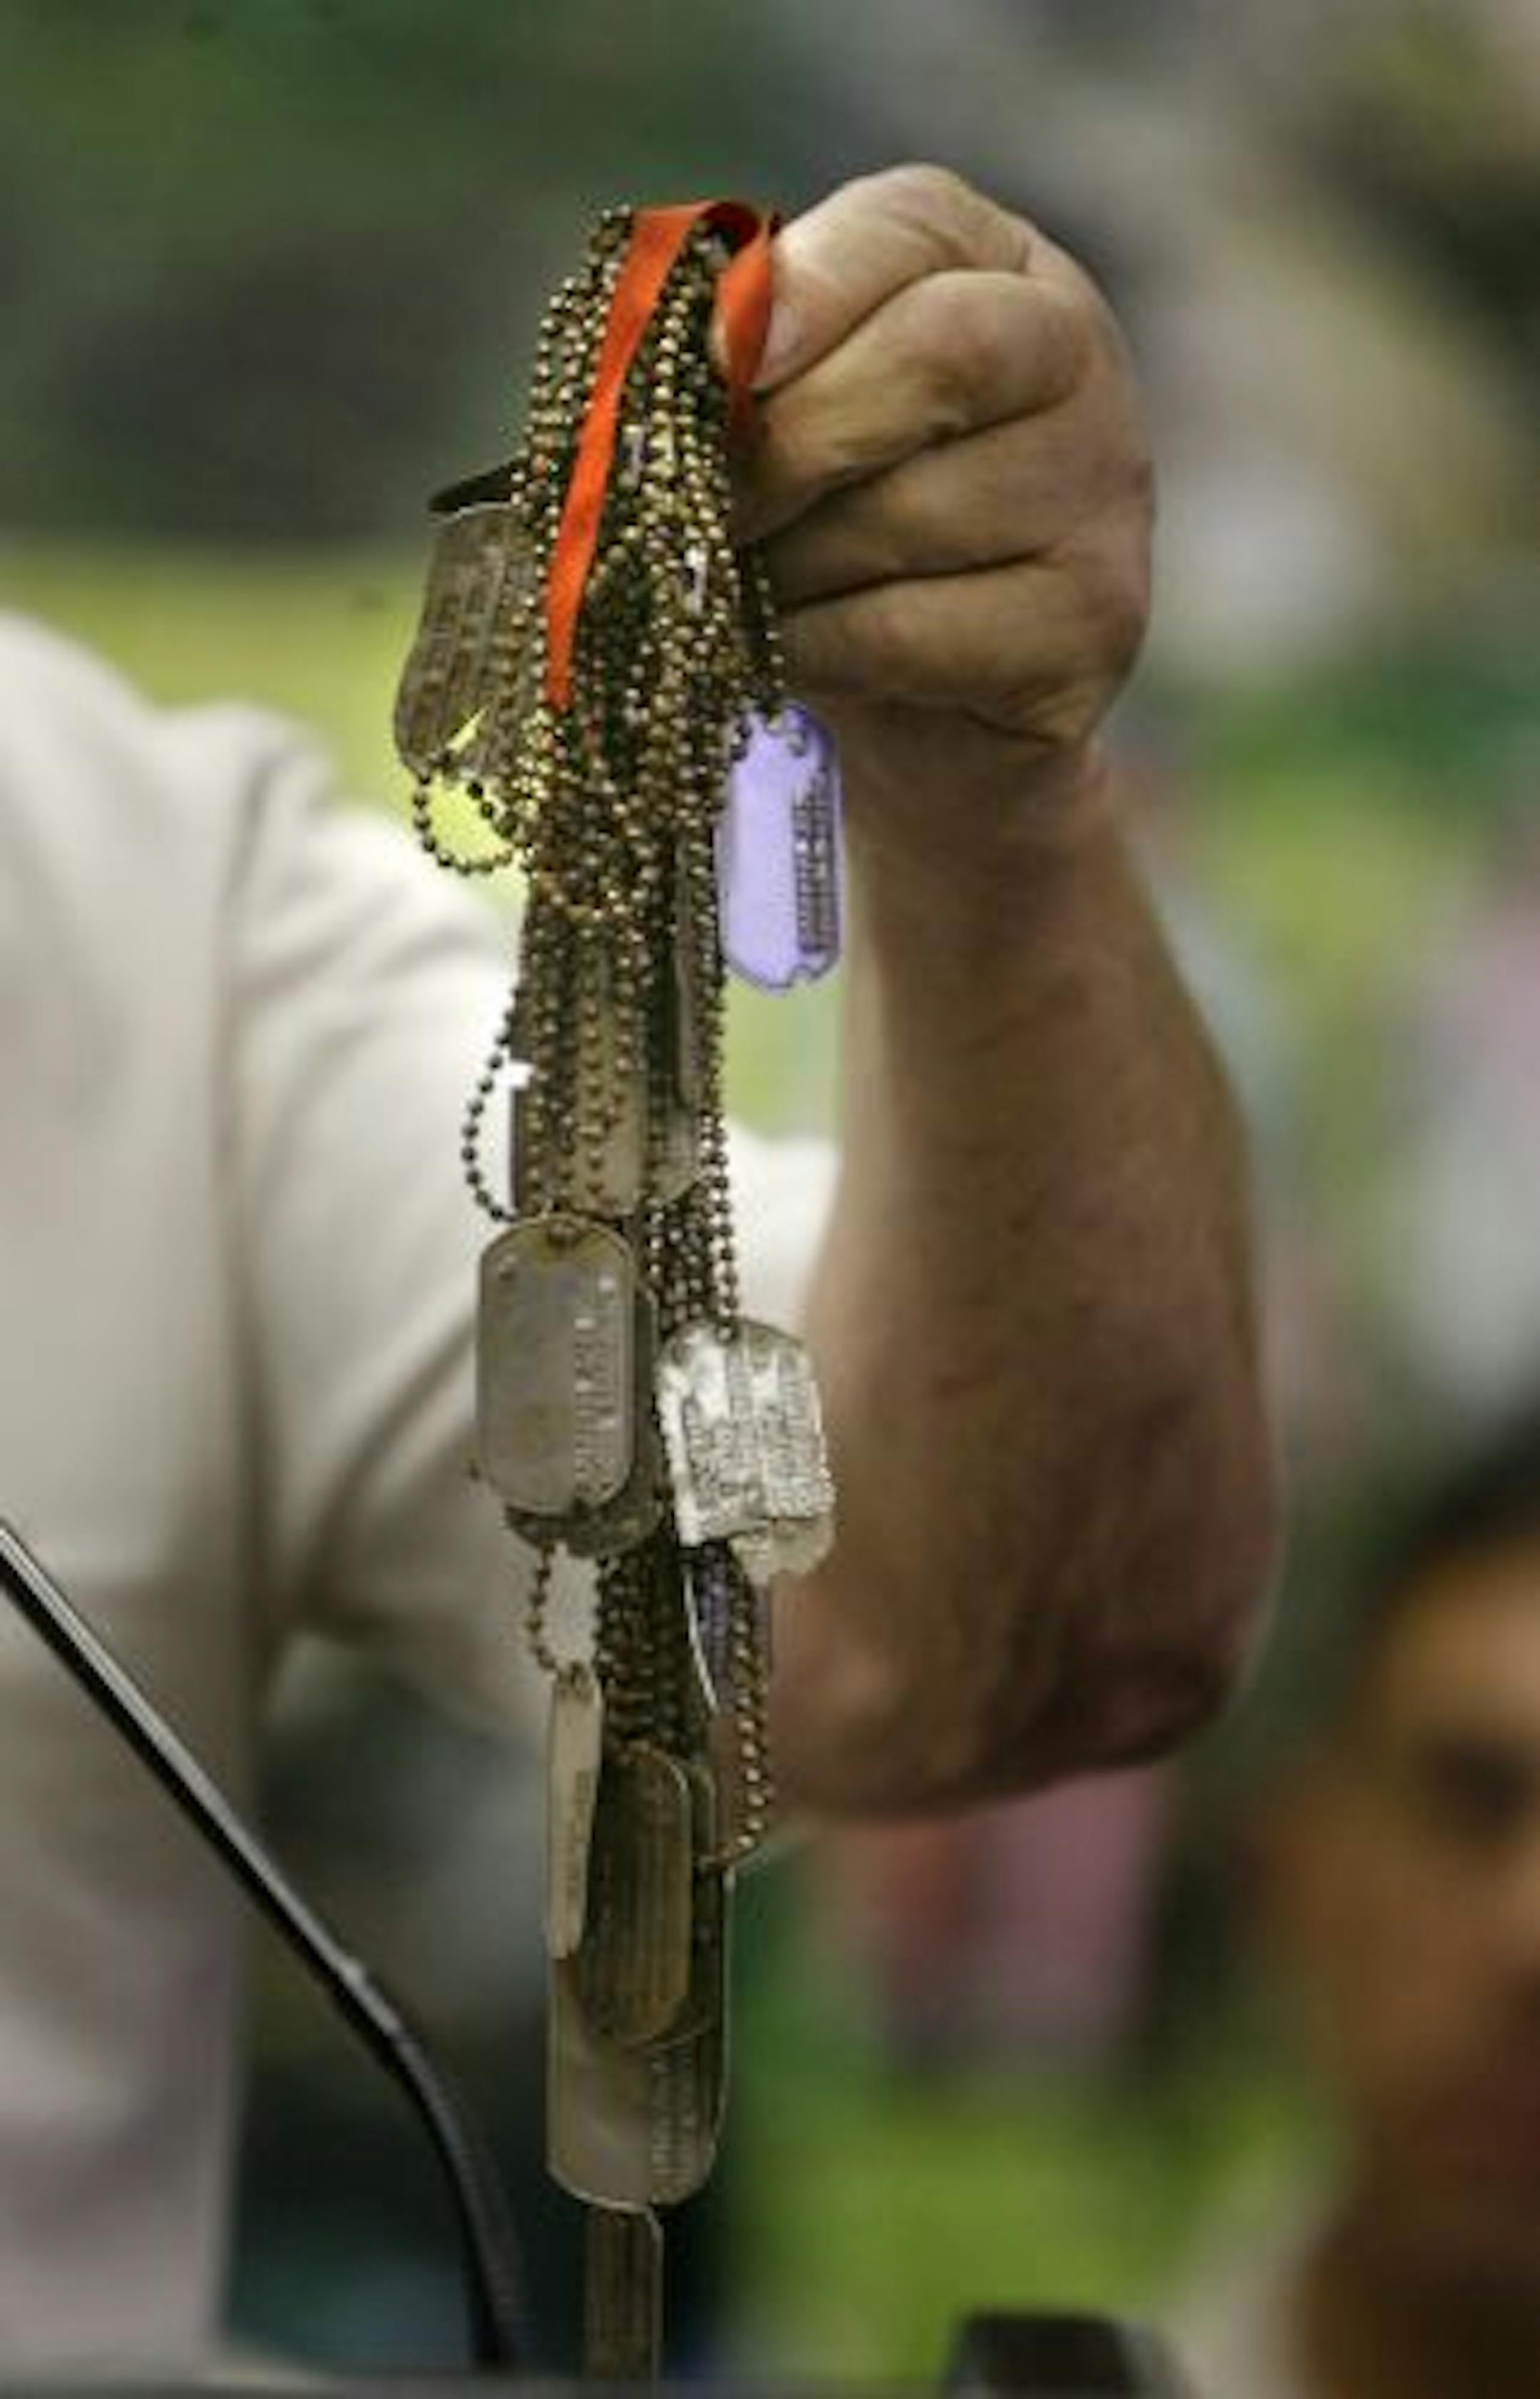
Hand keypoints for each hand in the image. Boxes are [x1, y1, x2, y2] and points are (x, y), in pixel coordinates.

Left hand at [727, 166, 1152, 790]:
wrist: (929, 706)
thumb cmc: (838, 522)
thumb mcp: (794, 413)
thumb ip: (748, 366)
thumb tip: (676, 378)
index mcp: (997, 266)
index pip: (910, 229)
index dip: (806, 290)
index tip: (712, 362)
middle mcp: (1076, 360)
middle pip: (934, 356)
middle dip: (787, 439)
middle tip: (699, 506)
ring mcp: (1100, 499)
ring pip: (905, 514)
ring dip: (783, 564)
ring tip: (737, 589)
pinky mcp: (1088, 631)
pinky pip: (904, 632)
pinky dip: (811, 648)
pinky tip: (784, 654)